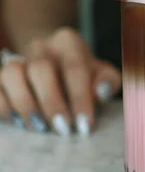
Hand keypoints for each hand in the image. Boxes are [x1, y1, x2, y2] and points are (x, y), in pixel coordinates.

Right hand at [0, 27, 120, 134]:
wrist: (55, 64)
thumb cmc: (83, 75)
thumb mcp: (101, 74)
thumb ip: (107, 81)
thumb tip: (101, 92)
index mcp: (68, 42)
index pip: (74, 67)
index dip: (80, 97)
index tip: (84, 125)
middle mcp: (40, 46)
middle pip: (40, 69)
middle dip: (52, 103)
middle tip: (64, 130)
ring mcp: (17, 59)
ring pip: (12, 74)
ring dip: (26, 106)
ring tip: (42, 129)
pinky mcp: (0, 77)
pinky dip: (6, 108)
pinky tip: (22, 124)